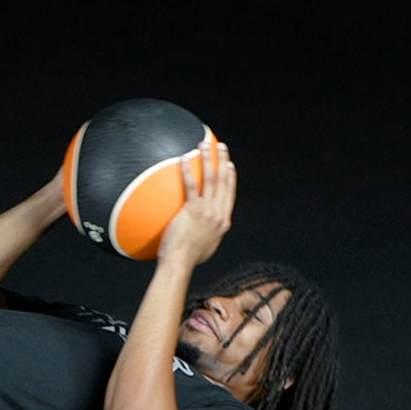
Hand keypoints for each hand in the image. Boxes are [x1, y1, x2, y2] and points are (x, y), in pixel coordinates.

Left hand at [156, 141, 235, 268]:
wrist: (180, 264)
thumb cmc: (185, 260)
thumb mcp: (203, 248)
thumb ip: (205, 236)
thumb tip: (198, 233)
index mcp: (222, 222)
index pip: (229, 195)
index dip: (230, 179)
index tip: (229, 167)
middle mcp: (218, 214)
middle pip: (224, 182)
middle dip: (223, 161)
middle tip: (221, 148)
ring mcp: (207, 211)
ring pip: (211, 178)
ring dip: (208, 159)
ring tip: (204, 145)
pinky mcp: (193, 210)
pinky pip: (190, 184)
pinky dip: (188, 170)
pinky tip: (184, 159)